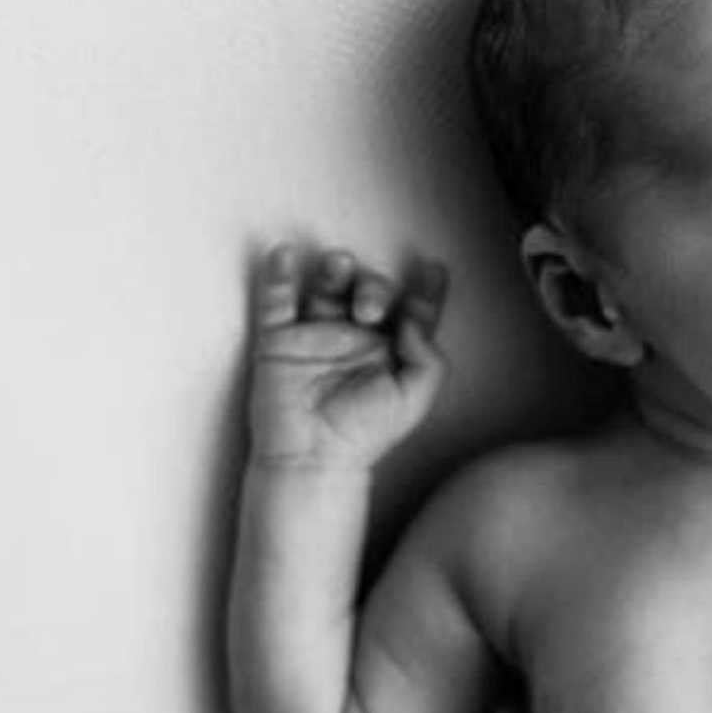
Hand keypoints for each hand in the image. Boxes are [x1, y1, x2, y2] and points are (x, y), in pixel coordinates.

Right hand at [246, 243, 449, 470]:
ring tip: (338, 265)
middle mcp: (357, 335)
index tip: (434, 269)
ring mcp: (317, 334)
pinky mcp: (280, 340)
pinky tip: (284, 254)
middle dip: (374, 288)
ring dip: (335, 269)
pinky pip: (277, 301)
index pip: (412, 310)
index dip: (426, 290)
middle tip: (369, 309)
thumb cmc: (366, 433)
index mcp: (392, 348)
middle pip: (370, 290)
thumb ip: (427, 356)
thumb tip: (415, 317)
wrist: (314, 458)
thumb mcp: (415, 397)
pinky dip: (279, 276)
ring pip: (327, 287)